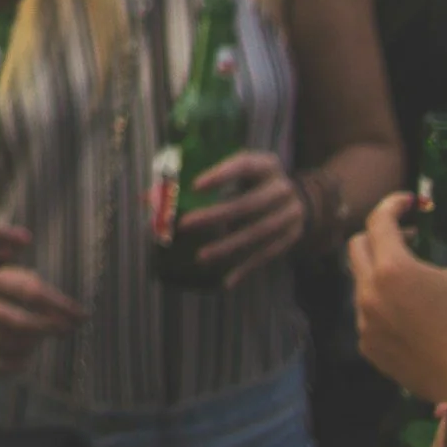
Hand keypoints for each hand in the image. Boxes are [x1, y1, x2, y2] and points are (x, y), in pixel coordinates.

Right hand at [0, 264, 84, 373]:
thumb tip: (24, 237)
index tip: (81, 314)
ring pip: (2, 343)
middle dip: (47, 328)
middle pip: (18, 322)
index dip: (57, 304)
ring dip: (29, 346)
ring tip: (43, 341)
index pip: (27, 291)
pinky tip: (21, 362)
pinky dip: (5, 366)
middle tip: (67, 330)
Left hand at [179, 152, 305, 285]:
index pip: (244, 165)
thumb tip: (144, 198)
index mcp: (265, 165)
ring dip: (228, 247)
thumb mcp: (236, 172)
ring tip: (201, 257)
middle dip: (216, 216)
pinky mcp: (290, 239)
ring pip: (258, 233)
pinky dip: (245, 268)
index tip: (194, 186)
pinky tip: (226, 281)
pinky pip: (266, 256)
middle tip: (185, 225)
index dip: (221, 174)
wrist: (302, 200)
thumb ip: (194, 180)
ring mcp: (289, 215)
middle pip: (249, 204)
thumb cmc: (251, 181)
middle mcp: (281, 188)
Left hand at [348, 195, 446, 404]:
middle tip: (413, 238)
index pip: (379, 220)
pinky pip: (364, 311)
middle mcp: (368, 291)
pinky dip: (380, 301)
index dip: (395, 204)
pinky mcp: (367, 345)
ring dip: (379, 269)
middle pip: (358, 245)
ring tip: (413, 275)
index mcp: (392, 268)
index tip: (414, 203)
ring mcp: (364, 320)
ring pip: (359, 279)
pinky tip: (409, 310)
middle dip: (381, 233)